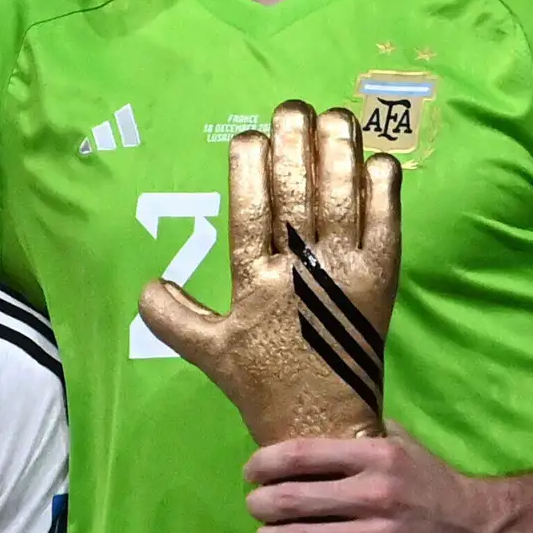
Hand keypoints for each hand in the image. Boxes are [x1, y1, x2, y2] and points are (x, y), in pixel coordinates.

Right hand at [136, 100, 401, 453]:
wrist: (326, 424)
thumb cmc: (265, 386)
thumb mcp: (210, 353)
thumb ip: (173, 318)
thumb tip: (145, 285)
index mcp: (257, 285)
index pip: (251, 212)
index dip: (250, 169)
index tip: (249, 136)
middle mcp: (302, 273)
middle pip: (297, 194)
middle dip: (295, 143)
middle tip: (293, 108)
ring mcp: (346, 274)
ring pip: (343, 198)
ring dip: (339, 152)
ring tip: (334, 117)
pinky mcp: (382, 281)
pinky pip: (387, 223)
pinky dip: (384, 190)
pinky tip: (377, 161)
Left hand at [244, 429, 506, 532]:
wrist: (480, 532)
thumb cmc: (432, 485)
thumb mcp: (404, 445)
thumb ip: (362, 434)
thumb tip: (313, 419)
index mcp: (378, 456)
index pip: (302, 455)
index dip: (265, 464)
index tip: (252, 472)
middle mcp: (376, 495)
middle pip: (291, 500)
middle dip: (261, 505)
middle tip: (256, 507)